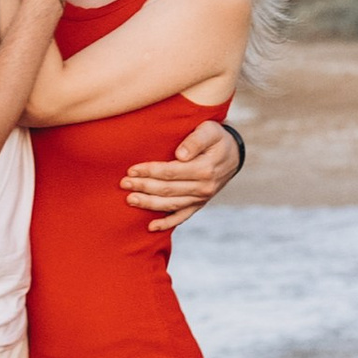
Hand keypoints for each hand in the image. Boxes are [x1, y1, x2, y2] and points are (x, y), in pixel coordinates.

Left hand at [121, 119, 243, 234]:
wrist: (233, 154)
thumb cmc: (216, 137)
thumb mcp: (210, 130)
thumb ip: (195, 140)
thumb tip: (180, 155)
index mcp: (205, 169)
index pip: (171, 172)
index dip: (150, 171)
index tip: (132, 170)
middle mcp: (204, 187)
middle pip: (167, 190)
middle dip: (143, 187)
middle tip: (123, 184)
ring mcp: (202, 198)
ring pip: (171, 204)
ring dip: (149, 204)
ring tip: (130, 200)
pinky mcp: (199, 204)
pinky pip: (182, 216)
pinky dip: (167, 223)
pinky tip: (151, 226)